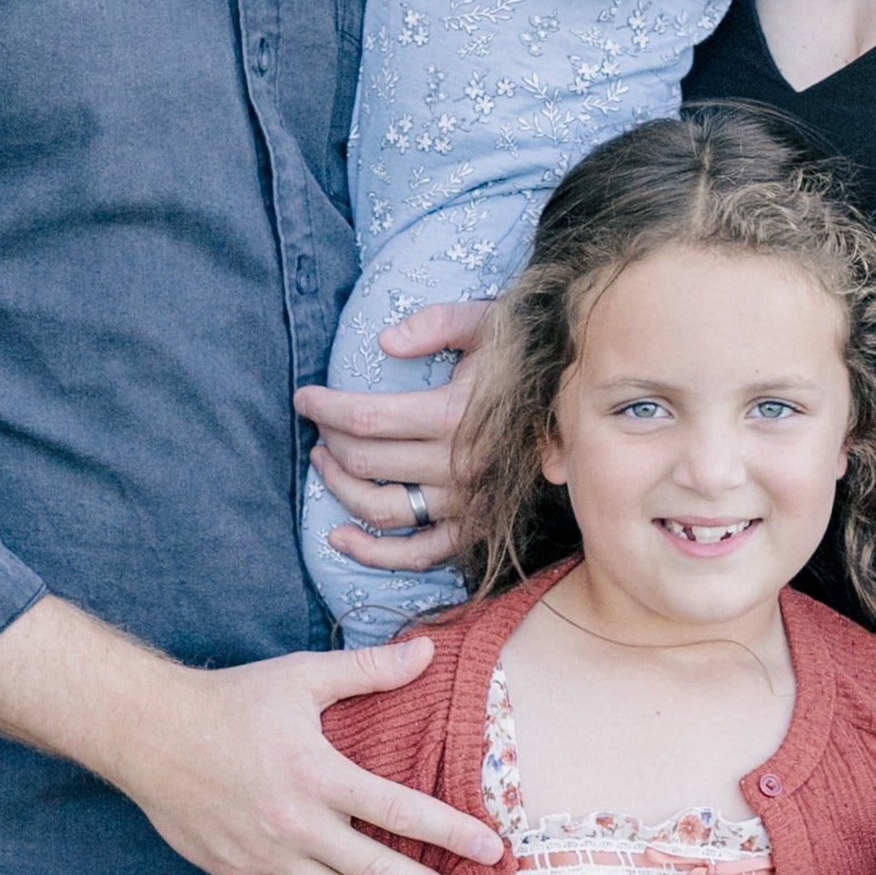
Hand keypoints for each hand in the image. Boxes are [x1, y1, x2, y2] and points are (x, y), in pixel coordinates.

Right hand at [132, 641, 506, 874]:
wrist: (147, 735)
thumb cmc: (230, 701)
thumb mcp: (300, 676)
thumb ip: (367, 670)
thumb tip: (428, 650)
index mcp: (318, 772)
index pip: (400, 810)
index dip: (451, 833)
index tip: (492, 852)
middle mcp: (297, 823)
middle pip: (380, 872)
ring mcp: (269, 858)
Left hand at [298, 299, 494, 561]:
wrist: (571, 397)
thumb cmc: (520, 354)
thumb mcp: (484, 320)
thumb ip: (435, 323)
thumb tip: (385, 343)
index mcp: (456, 414)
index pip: (366, 418)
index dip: (324, 408)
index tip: (304, 397)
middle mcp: (459, 465)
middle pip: (365, 461)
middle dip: (329, 439)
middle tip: (317, 422)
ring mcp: (466, 503)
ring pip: (381, 509)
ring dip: (339, 488)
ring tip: (322, 462)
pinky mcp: (473, 529)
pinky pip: (417, 554)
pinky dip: (374, 554)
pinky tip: (339, 538)